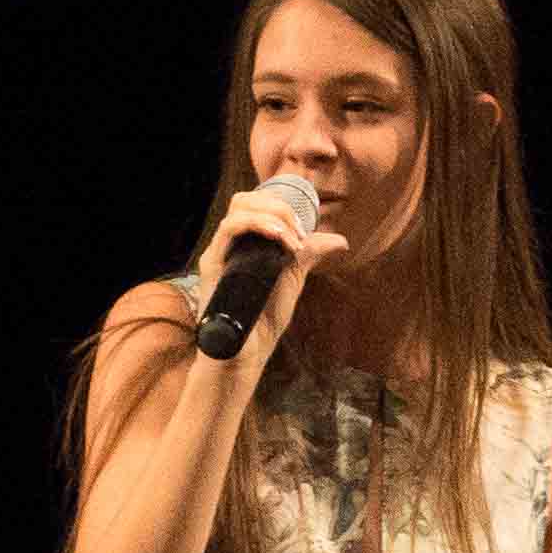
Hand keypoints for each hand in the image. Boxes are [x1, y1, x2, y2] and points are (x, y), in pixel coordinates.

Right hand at [197, 181, 345, 354]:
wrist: (248, 353)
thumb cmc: (264, 319)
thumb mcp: (292, 279)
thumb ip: (308, 255)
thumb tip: (340, 240)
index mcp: (245, 243)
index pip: (255, 204)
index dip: (282, 206)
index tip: (304, 231)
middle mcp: (229, 244)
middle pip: (245, 199)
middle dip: (279, 207)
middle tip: (300, 232)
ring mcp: (219, 253)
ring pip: (238, 208)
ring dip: (273, 216)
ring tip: (293, 239)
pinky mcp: (212, 265)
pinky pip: (229, 229)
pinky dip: (257, 225)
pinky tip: (279, 238)